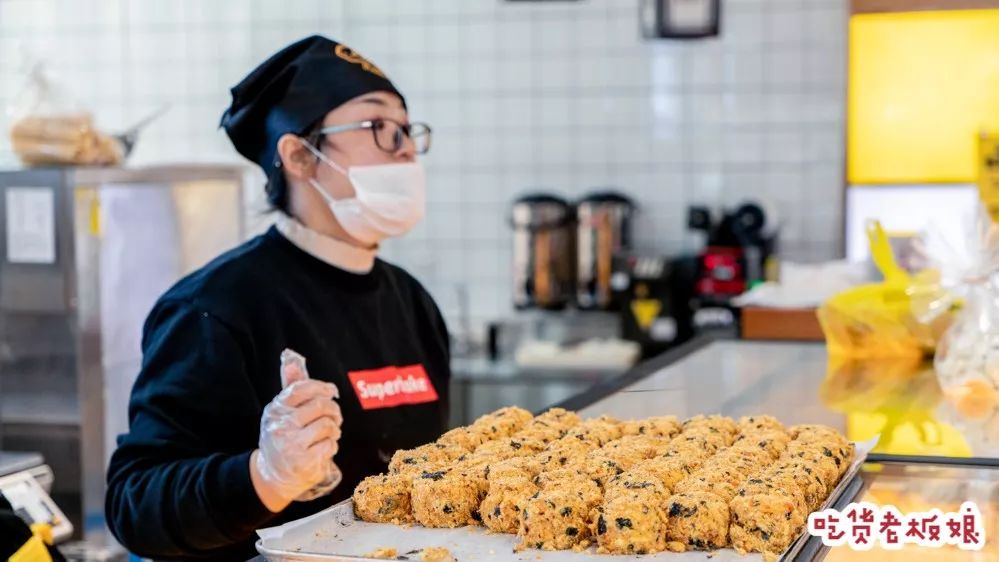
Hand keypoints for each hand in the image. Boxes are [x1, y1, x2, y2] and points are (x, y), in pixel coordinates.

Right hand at [250, 359, 341, 511]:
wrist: (273, 476)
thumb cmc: (282, 438)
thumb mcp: (280, 414)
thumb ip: (291, 389)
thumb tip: (291, 360)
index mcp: (275, 410)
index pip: (301, 389)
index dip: (321, 387)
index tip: (332, 391)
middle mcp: (281, 426)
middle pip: (320, 406)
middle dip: (334, 410)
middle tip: (335, 416)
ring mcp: (292, 445)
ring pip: (328, 425)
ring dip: (334, 429)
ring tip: (330, 433)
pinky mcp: (304, 462)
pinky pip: (330, 445)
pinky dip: (332, 446)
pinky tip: (324, 448)